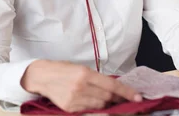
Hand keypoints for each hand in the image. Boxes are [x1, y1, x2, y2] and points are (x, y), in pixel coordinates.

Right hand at [21, 60, 142, 112]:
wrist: (41, 76)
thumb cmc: (62, 69)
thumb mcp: (80, 68)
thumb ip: (96, 78)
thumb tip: (114, 87)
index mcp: (85, 73)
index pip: (112, 86)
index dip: (127, 92)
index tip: (138, 97)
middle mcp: (81, 87)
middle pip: (108, 98)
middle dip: (118, 99)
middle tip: (124, 98)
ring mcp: (75, 99)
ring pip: (100, 106)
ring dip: (106, 104)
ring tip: (107, 100)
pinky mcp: (70, 108)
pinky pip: (89, 111)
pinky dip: (94, 108)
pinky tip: (93, 102)